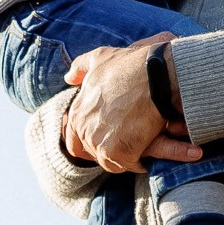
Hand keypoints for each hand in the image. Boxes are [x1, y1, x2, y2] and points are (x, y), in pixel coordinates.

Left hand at [66, 40, 205, 172]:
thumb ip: (81, 68)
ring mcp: (99, 143)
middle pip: (92, 152)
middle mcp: (83, 130)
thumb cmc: (131, 66)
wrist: (155, 77)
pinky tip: (148, 151)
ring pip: (109, 160)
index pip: (74, 138)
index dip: (90, 140)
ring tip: (139, 145)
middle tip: (127, 141)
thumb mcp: (100, 59)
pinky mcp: (118, 153)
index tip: (108, 137)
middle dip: (108, 148)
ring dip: (123, 156)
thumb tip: (68, 78)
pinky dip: (138, 161)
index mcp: (77, 112)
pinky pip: (127, 165)